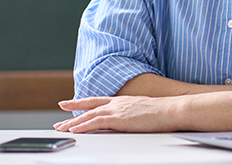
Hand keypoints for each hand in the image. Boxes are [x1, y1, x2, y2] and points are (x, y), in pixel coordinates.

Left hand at [54, 95, 183, 132]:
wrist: (172, 110)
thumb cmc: (164, 113)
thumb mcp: (144, 111)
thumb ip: (132, 115)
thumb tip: (128, 122)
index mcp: (122, 101)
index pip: (97, 100)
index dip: (81, 102)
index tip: (68, 104)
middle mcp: (117, 103)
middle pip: (89, 107)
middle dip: (72, 115)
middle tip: (59, 122)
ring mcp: (117, 109)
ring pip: (89, 115)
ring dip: (73, 122)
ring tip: (61, 129)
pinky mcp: (119, 118)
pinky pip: (96, 122)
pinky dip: (83, 126)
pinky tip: (75, 130)